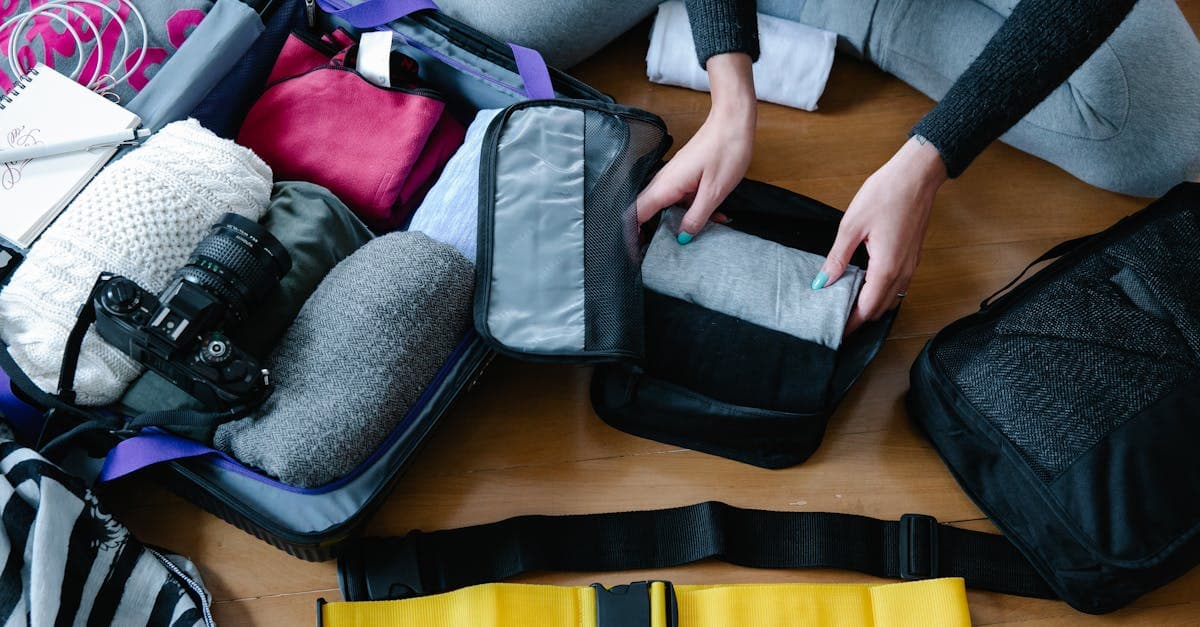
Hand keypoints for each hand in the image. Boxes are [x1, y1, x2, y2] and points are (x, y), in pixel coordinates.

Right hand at [636, 52, 755, 239]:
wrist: (733, 122)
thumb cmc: (726, 151)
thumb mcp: (714, 192)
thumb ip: (696, 217)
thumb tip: (683, 237)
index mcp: (666, 186)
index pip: (636, 214)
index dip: (632, 235)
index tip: (637, 252)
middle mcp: (664, 181)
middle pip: (646, 212)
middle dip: (653, 233)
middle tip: (667, 251)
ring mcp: (673, 177)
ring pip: (666, 206)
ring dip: (679, 222)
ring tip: (700, 234)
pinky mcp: (684, 175)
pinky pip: (680, 198)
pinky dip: (691, 210)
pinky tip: (713, 216)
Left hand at [814, 136, 947, 332]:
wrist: (917, 175)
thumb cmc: (885, 195)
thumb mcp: (852, 226)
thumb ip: (837, 258)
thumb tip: (822, 283)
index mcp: (886, 269)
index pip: (866, 310)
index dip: (850, 324)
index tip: (834, 332)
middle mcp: (902, 272)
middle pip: (880, 309)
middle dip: (859, 320)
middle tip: (836, 321)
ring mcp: (910, 265)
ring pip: (890, 298)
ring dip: (870, 307)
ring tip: (846, 306)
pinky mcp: (912, 257)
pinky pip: (896, 285)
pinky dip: (880, 293)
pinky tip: (863, 284)